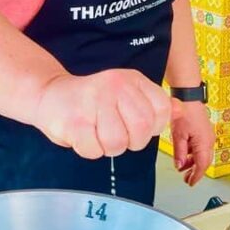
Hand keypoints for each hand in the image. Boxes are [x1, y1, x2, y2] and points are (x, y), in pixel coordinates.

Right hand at [32, 70, 171, 158]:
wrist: (49, 94)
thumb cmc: (90, 99)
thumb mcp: (125, 93)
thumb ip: (151, 103)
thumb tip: (180, 110)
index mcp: (131, 79)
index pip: (161, 110)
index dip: (152, 127)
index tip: (135, 125)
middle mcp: (115, 86)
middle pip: (142, 130)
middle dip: (130, 141)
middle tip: (115, 133)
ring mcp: (94, 102)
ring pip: (117, 144)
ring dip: (107, 147)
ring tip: (96, 133)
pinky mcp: (75, 120)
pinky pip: (93, 151)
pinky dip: (88, 150)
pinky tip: (81, 135)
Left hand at [170, 98, 214, 185]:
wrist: (188, 97)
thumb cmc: (184, 112)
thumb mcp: (178, 135)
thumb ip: (180, 152)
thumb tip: (180, 165)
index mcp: (204, 143)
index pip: (202, 165)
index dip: (196, 176)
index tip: (190, 183)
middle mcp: (209, 140)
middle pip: (204, 161)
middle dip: (196, 171)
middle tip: (187, 178)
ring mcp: (208, 135)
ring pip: (203, 154)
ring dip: (194, 162)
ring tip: (183, 166)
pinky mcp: (205, 131)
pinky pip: (201, 147)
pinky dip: (194, 153)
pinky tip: (186, 154)